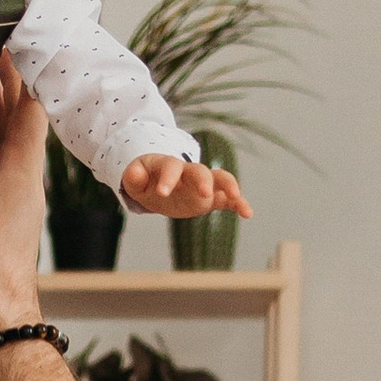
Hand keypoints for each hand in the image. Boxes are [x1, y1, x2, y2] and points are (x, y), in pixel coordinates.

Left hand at [120, 151, 252, 222]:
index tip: (162, 193)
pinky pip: (227, 199)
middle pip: (199, 171)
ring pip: (219, 179)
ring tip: (236, 198)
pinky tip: (248, 213)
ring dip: (229, 187)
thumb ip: (134, 176)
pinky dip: (238, 204)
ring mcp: (202, 184)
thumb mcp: (136, 179)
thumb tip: (133, 173)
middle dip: (203, 180)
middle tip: (204, 193)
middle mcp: (189, 173)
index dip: (167, 178)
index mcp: (169, 167)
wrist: (159, 184)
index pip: (171, 167)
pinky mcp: (211, 198)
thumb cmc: (147, 180)